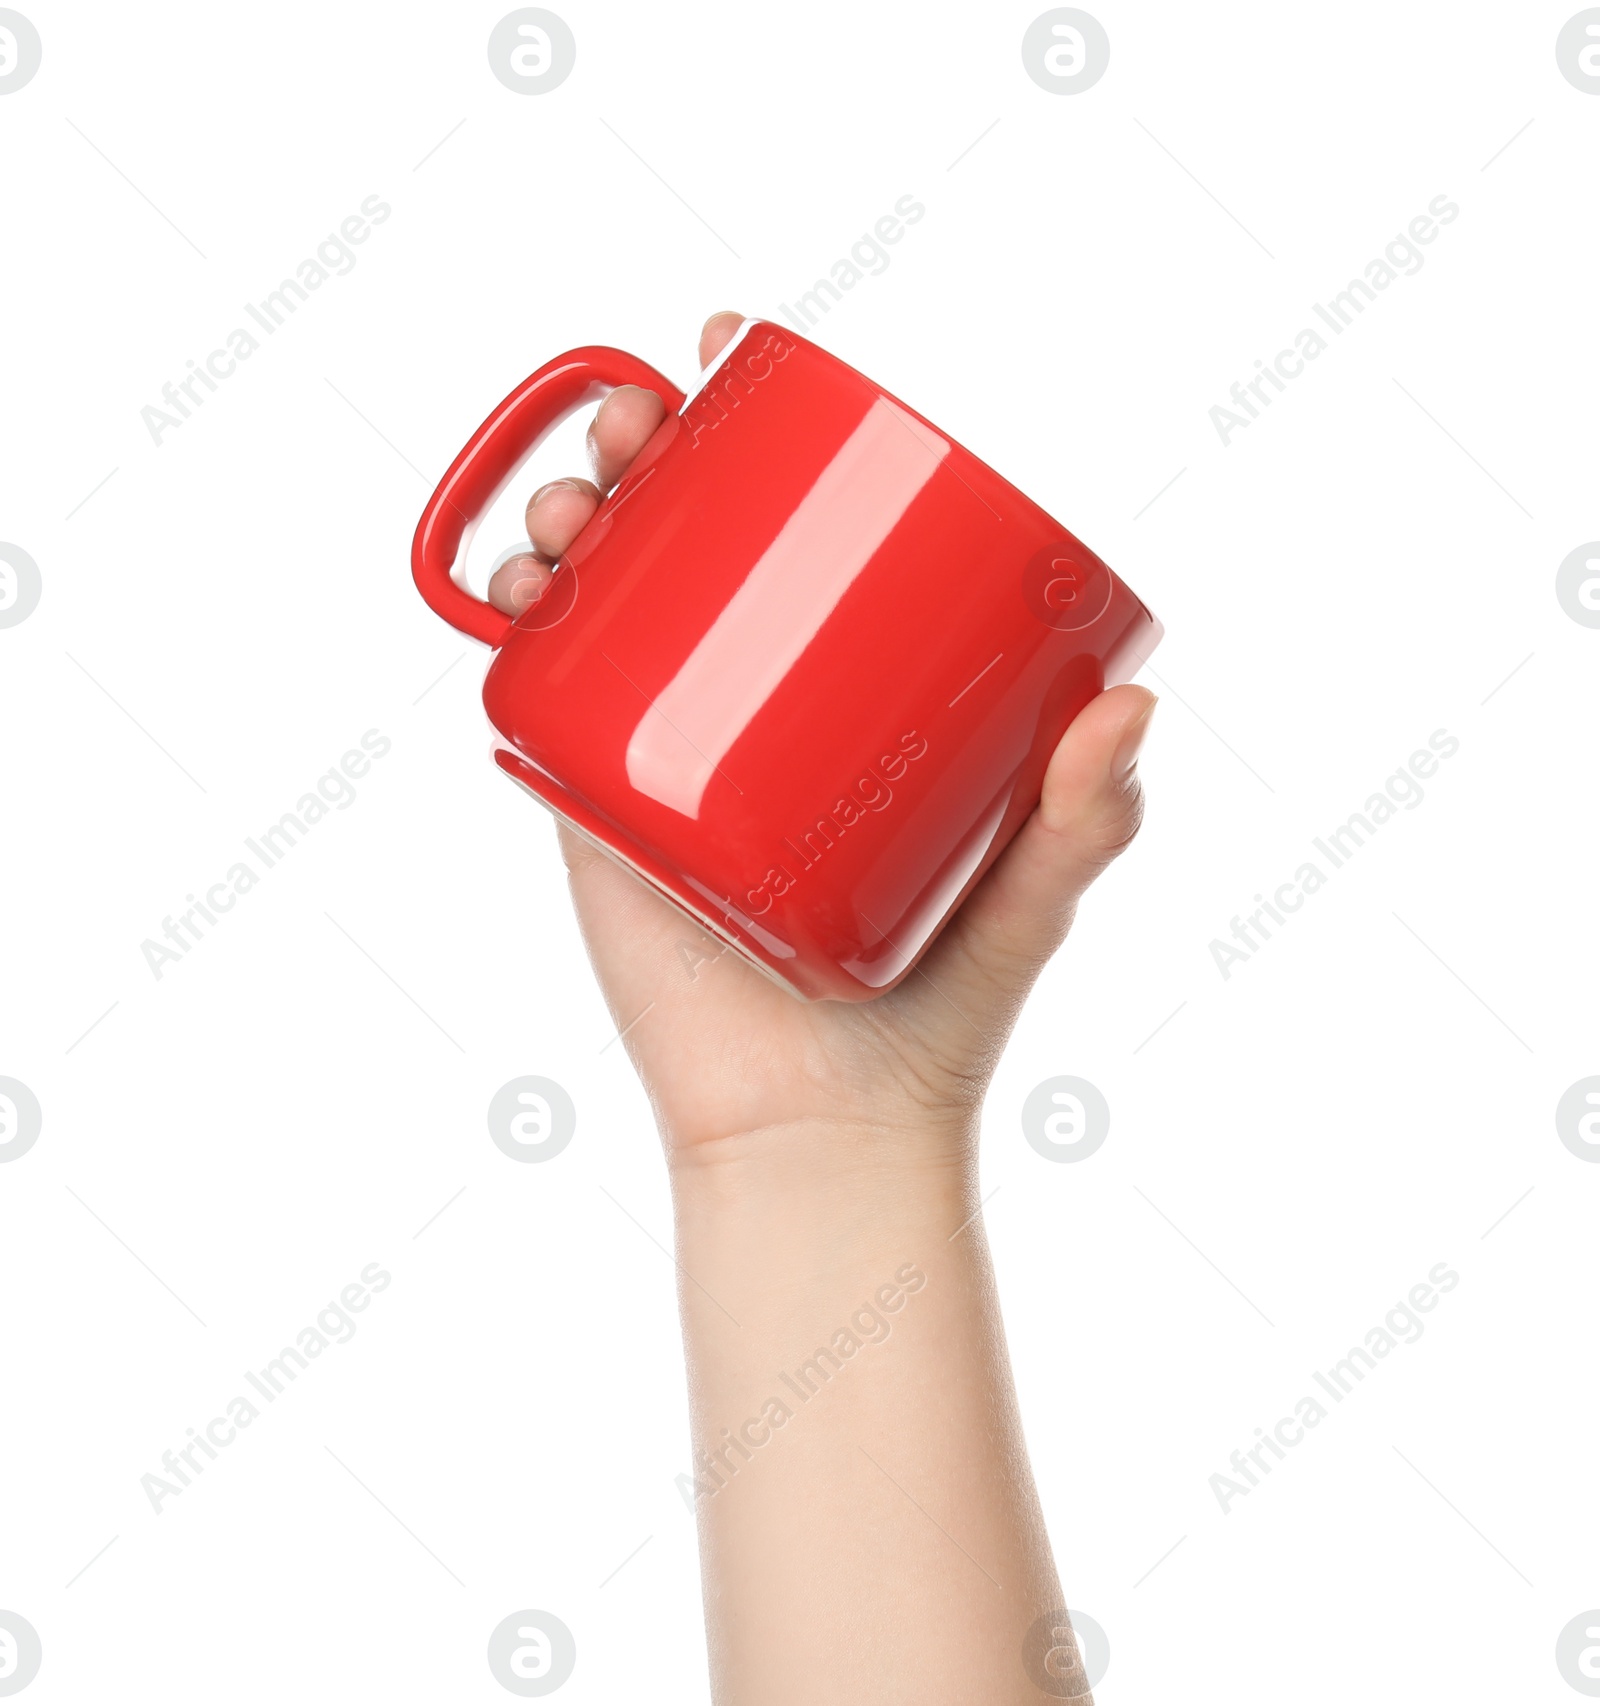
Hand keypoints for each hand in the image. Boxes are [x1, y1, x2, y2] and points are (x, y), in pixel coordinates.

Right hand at [487, 311, 1155, 1161]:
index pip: (794, 529)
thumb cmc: (936, 1016)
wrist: (820, 1131)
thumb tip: (1136, 704)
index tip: (743, 346)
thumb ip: (1087, 821)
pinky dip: (513, 624)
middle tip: (646, 421)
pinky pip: (545, 695)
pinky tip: (519, 583)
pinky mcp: (600, 808)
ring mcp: (666, 749)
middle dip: (643, 449)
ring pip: (598, 599)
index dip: (756, 428)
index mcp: (839, 693)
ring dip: (568, 516)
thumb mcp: (1029, 902)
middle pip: (679, 538)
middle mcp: (747, 702)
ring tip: (580, 501)